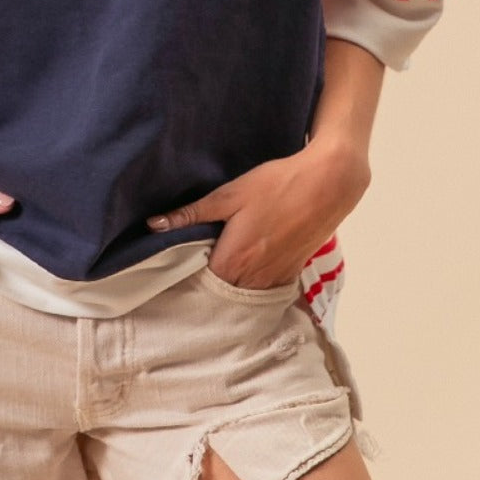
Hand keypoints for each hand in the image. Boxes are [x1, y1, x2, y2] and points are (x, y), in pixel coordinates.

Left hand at [145, 138, 370, 289]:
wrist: (327, 185)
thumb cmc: (276, 185)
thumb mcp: (228, 195)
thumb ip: (191, 214)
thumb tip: (153, 225)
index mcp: (233, 260)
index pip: (199, 286)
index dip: (185, 279)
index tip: (173, 269)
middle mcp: (253, 279)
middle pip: (221, 294)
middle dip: (205, 286)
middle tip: (191, 268)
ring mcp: (275, 279)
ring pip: (243, 295)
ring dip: (229, 286)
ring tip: (215, 266)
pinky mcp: (291, 274)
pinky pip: (264, 290)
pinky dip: (252, 284)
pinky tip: (245, 267)